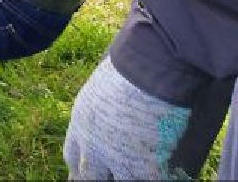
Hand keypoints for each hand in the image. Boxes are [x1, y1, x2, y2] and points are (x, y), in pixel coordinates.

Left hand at [64, 56, 193, 179]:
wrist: (147, 69)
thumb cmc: (128, 67)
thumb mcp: (102, 87)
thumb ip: (102, 109)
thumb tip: (112, 113)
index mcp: (80, 123)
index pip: (72, 156)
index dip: (80, 166)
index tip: (85, 170)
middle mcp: (93, 144)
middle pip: (88, 175)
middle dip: (97, 178)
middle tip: (106, 177)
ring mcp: (117, 157)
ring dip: (127, 178)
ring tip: (137, 172)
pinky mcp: (143, 164)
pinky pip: (147, 181)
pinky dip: (155, 178)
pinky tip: (165, 174)